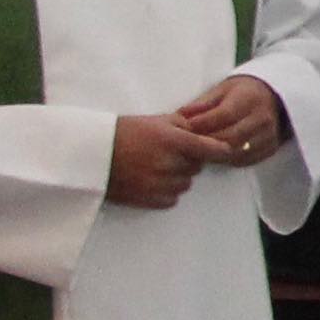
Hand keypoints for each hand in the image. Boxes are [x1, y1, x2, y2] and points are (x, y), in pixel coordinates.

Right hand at [104, 113, 240, 208]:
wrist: (91, 154)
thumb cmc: (123, 132)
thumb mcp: (155, 120)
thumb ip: (183, 124)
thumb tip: (203, 131)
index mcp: (173, 141)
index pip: (211, 149)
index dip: (221, 150)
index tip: (228, 150)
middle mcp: (170, 164)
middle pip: (197, 167)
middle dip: (189, 160)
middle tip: (169, 153)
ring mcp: (161, 184)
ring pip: (186, 183)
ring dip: (178, 176)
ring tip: (155, 166)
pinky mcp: (151, 199)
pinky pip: (173, 198)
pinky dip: (167, 191)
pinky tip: (150, 179)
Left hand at [172, 75, 286, 166]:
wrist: (273, 98)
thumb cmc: (242, 93)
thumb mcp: (222, 90)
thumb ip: (202, 104)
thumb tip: (179, 116)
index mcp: (249, 99)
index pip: (224, 115)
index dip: (203, 123)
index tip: (186, 126)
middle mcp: (262, 118)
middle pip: (230, 137)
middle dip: (206, 142)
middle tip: (189, 143)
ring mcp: (269, 135)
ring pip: (236, 152)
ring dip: (215, 153)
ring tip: (201, 149)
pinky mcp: (270, 148)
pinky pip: (245, 160)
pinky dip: (228, 160)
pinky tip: (217, 154)